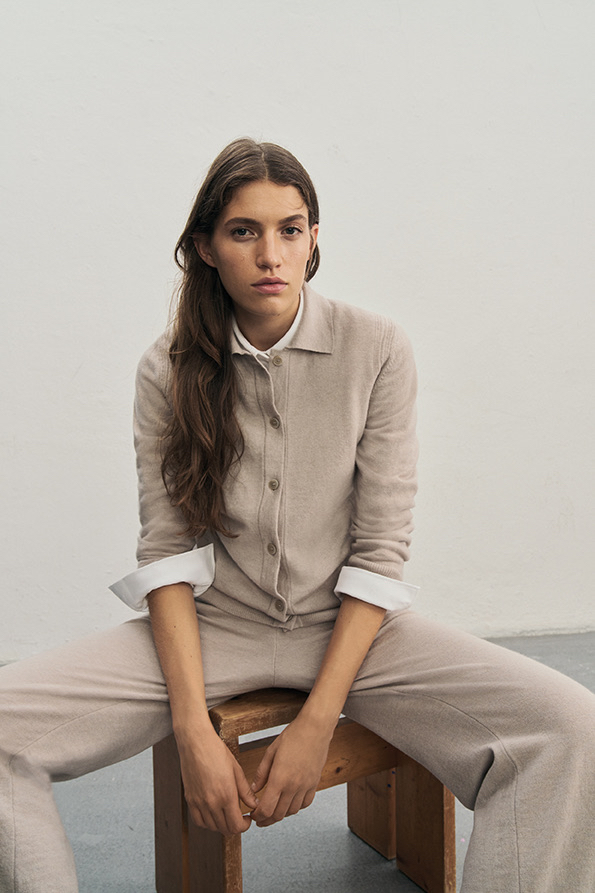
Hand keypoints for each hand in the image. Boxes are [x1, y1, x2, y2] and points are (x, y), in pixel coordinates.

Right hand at [176, 724, 257, 835]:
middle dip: (235, 826)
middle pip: (224, 829)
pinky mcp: (190, 799)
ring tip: (228, 815)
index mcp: (226, 795)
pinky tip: (213, 814)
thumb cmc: (216, 752)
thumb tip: (254, 804)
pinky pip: (198, 821)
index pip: (236, 826)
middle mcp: (211, 802)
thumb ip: (245, 791)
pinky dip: (207, 823)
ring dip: (222, 825)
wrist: (196, 742)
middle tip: (240, 818)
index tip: (247, 819)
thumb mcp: (236, 770)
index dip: (244, 826)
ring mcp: (199, 802)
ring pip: (212, 827)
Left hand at [249, 712, 333, 826]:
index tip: (253, 816)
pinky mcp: (314, 783)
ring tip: (273, 811)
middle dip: (267, 820)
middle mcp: (293, 786)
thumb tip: (254, 790)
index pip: (267, 809)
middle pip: (278, 814)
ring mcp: (305, 786)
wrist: (315, 729)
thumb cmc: (292, 736)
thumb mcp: (271, 752)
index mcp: (279, 778)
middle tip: (260, 818)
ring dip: (281, 814)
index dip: (258, 816)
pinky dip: (296, 807)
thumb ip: (261, 773)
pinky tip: (289, 803)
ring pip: (292, 811)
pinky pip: (305, 803)